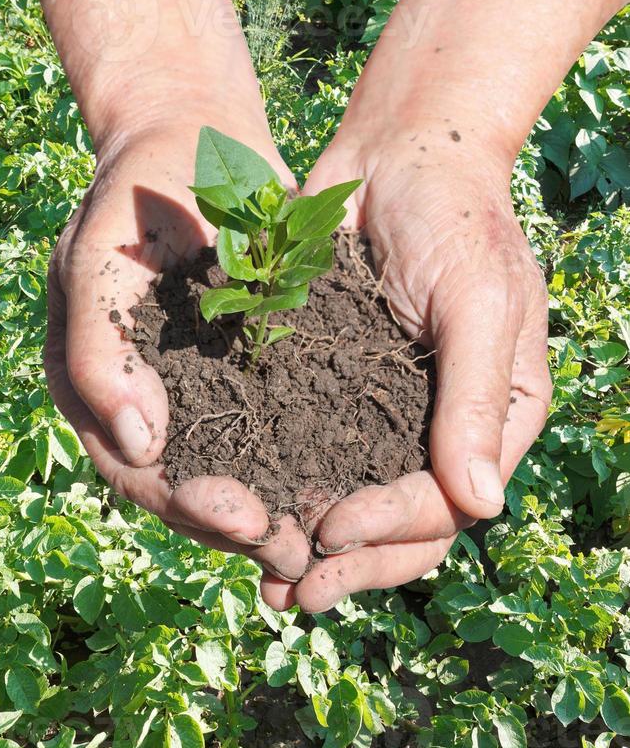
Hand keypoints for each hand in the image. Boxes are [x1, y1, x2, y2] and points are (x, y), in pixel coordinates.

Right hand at [44, 117, 310, 590]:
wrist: (190, 141)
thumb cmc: (132, 197)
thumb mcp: (96, 262)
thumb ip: (102, 354)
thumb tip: (140, 446)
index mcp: (101, 391)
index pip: (136, 472)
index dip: (188, 505)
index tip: (246, 518)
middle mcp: (153, 402)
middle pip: (192, 487)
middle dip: (245, 524)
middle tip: (301, 548)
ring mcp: (206, 386)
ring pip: (242, 467)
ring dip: (284, 504)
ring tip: (334, 533)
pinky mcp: (257, 364)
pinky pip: (283, 420)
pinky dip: (311, 454)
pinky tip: (355, 476)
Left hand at [261, 118, 551, 612]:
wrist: (400, 153)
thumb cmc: (455, 216)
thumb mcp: (479, 301)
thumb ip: (475, 399)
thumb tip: (477, 508)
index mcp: (497, 415)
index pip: (448, 500)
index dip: (391, 527)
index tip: (330, 529)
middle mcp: (445, 425)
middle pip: (404, 523)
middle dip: (350, 562)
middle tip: (290, 594)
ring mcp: (390, 408)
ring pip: (357, 498)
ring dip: (314, 545)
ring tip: (265, 581)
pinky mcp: (340, 384)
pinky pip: (317, 450)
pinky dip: (288, 486)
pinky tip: (250, 510)